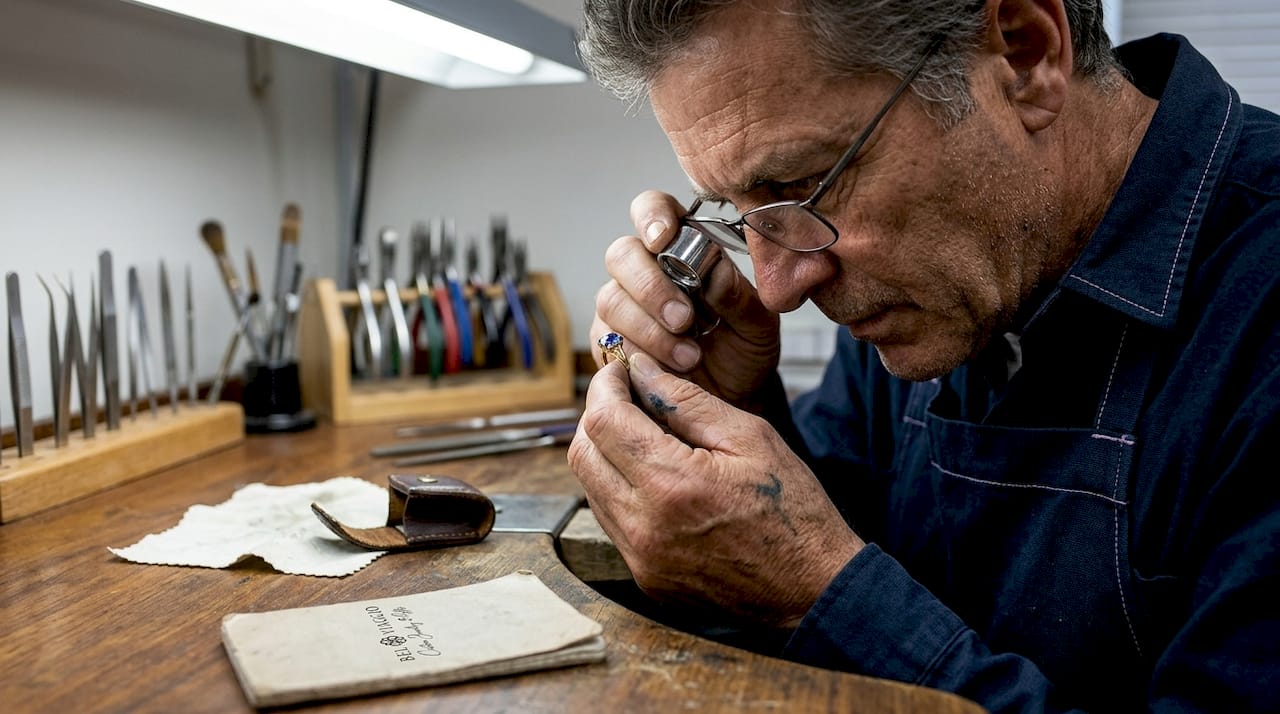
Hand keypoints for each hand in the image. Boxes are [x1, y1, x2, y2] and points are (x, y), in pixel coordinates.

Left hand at [567, 352, 862, 627]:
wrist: (812, 589)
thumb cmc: (792, 509)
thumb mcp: (750, 437)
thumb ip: (687, 400)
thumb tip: (641, 371)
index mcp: (673, 485)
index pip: (604, 421)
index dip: (606, 387)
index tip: (622, 372)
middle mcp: (644, 527)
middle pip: (582, 454)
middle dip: (597, 417)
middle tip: (628, 398)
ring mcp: (640, 558)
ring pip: (590, 487)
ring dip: (606, 453)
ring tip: (644, 434)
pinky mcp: (644, 576)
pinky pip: (611, 520)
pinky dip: (620, 489)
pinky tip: (655, 476)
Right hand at [591, 191, 779, 408]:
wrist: (733, 397)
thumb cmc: (743, 349)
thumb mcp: (757, 324)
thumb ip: (738, 297)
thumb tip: (715, 272)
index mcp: (681, 247)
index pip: (652, 209)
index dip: (651, 216)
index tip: (663, 238)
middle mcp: (644, 269)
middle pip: (622, 254)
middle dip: (651, 287)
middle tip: (684, 319)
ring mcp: (622, 305)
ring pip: (611, 300)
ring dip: (650, 330)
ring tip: (689, 356)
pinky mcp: (609, 342)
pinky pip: (608, 340)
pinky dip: (639, 356)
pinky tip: (668, 370)